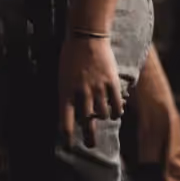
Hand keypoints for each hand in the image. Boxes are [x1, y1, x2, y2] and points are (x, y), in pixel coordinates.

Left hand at [57, 33, 122, 147]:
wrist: (86, 35)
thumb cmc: (71, 56)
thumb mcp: (62, 76)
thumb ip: (68, 94)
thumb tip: (74, 114)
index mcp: (65, 90)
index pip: (65, 120)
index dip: (67, 136)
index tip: (69, 145)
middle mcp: (81, 92)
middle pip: (87, 122)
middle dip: (89, 136)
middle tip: (91, 145)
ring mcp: (97, 87)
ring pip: (103, 114)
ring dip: (103, 117)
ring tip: (102, 116)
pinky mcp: (111, 82)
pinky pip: (117, 105)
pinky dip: (117, 112)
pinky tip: (115, 112)